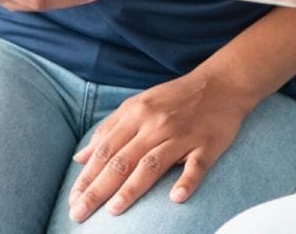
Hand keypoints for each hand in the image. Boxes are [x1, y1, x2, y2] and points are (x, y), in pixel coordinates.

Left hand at [67, 71, 251, 221]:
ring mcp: (182, 134)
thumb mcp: (138, 104)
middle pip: (122, 160)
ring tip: (113, 210)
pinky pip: (196, 165)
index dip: (87, 176)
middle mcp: (156, 124)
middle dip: (98, 189)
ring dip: (132, 188)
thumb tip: (80, 158)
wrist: (222, 83)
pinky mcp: (207, 144)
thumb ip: (109, 129)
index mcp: (136, 114)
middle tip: (79, 213)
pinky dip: (187, 181)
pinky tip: (176, 198)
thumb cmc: (176, 97)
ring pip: (152, 164)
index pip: (105, 150)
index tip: (73, 200)